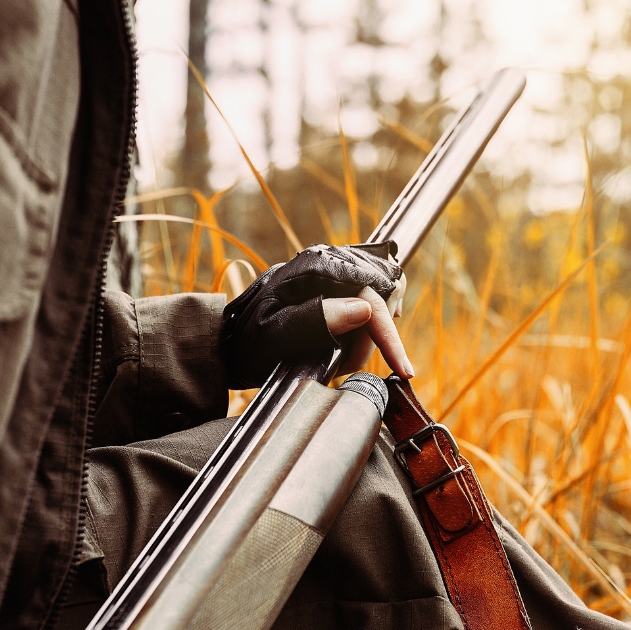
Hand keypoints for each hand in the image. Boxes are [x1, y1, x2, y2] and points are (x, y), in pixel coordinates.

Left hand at [222, 242, 413, 388]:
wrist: (227, 343)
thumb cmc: (246, 342)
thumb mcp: (276, 336)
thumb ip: (318, 319)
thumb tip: (364, 309)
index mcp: (315, 266)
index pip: (371, 297)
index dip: (388, 336)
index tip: (402, 369)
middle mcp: (328, 260)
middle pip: (382, 296)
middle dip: (373, 337)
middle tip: (344, 362)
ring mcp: (334, 269)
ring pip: (380, 300)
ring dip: (367, 336)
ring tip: (338, 356)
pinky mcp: (336, 283)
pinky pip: (370, 300)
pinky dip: (367, 327)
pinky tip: (348, 342)